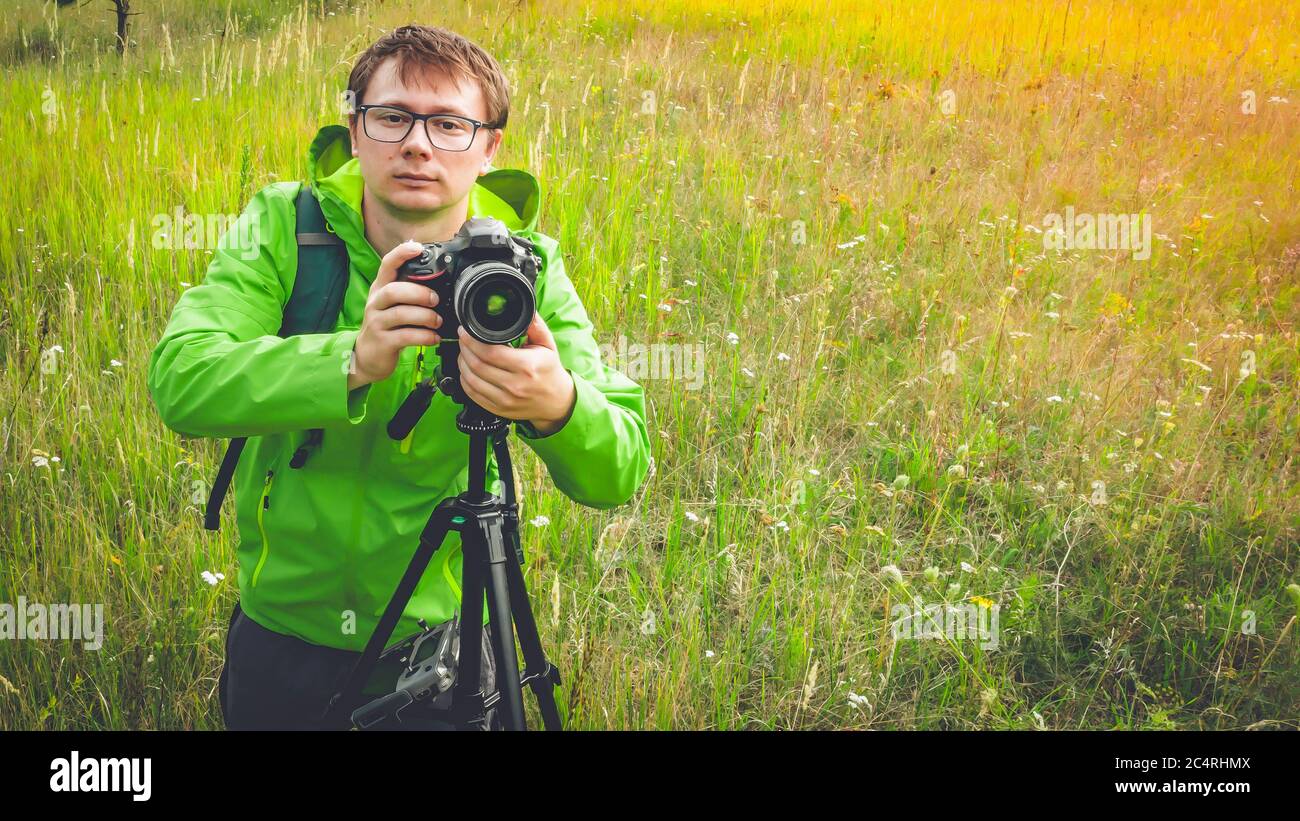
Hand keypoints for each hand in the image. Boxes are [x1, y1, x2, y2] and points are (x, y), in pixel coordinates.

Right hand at [348, 240, 442, 390]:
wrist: (368, 356)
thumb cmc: (386, 326)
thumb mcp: (392, 304)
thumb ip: (408, 289)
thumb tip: (434, 272)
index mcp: (380, 289)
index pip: (387, 265)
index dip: (401, 254)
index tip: (418, 248)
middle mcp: (376, 303)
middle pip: (394, 290)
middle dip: (418, 293)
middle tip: (435, 299)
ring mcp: (377, 322)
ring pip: (400, 314)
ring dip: (425, 316)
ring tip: (437, 321)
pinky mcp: (383, 342)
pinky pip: (405, 336)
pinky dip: (424, 336)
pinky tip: (434, 337)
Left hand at [456, 312, 575, 432]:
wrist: (557, 401)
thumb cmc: (550, 372)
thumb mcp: (548, 345)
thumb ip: (534, 326)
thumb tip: (524, 309)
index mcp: (526, 367)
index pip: (490, 352)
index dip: (472, 340)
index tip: (466, 331)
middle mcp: (514, 385)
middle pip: (477, 364)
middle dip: (464, 348)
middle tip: (463, 339)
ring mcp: (505, 400)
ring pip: (471, 379)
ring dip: (462, 363)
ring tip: (464, 352)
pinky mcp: (498, 409)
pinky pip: (472, 394)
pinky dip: (465, 379)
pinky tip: (467, 370)